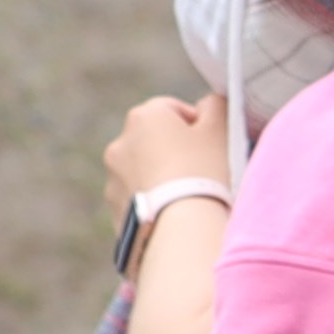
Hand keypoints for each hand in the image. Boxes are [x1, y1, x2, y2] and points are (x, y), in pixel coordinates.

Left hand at [103, 91, 232, 205]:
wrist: (182, 228)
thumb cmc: (204, 172)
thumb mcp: (221, 130)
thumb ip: (215, 107)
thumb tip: (209, 104)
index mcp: (144, 117)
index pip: (173, 110)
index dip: (197, 125)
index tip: (213, 145)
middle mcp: (120, 143)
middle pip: (155, 141)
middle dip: (176, 152)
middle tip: (204, 172)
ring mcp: (113, 179)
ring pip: (144, 172)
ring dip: (162, 178)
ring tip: (189, 198)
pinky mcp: (115, 211)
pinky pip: (139, 201)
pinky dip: (154, 204)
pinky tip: (175, 216)